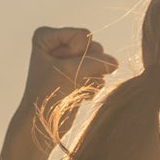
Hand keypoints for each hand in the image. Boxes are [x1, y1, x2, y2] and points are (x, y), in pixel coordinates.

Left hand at [17, 26, 118, 142]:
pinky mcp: (78, 74)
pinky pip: (99, 72)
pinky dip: (92, 85)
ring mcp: (70, 60)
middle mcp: (57, 45)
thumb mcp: (72, 71)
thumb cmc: (48, 95)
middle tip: (69, 79)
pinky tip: (80, 94)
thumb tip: (115, 63)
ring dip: (91, 76)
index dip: (76, 54)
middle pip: (92, 46)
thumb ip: (97, 61)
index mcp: (46, 36)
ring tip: (75, 88)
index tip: (59, 69)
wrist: (44, 124)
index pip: (82, 35)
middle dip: (87, 65)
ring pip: (98, 60)